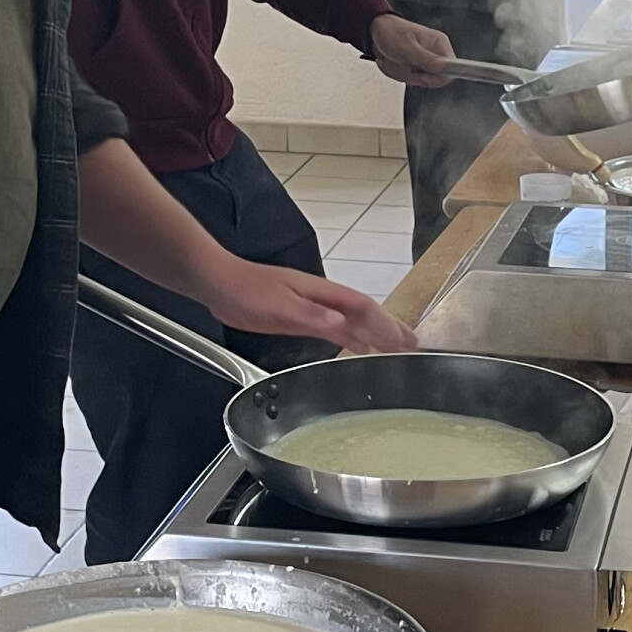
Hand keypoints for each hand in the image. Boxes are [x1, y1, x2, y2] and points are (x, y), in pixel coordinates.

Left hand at [200, 257, 415, 354]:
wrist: (218, 283)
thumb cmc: (244, 289)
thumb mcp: (278, 305)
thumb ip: (311, 316)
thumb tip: (342, 324)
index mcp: (320, 293)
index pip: (362, 308)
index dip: (385, 325)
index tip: (404, 341)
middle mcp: (321, 300)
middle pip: (364, 314)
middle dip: (390, 328)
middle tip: (413, 344)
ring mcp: (311, 308)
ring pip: (352, 322)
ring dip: (375, 334)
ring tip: (397, 347)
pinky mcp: (299, 318)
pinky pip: (335, 330)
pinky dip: (352, 339)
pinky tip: (359, 348)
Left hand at [370, 14, 455, 85]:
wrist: (376, 32)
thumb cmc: (391, 33)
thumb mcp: (406, 47)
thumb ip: (425, 59)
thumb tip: (444, 67)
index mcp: (439, 43)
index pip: (451, 68)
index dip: (437, 76)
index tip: (422, 75)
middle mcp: (436, 53)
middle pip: (435, 78)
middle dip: (415, 75)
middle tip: (403, 63)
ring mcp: (427, 62)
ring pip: (422, 81)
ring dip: (405, 74)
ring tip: (397, 60)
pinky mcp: (418, 68)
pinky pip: (413, 80)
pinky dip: (401, 75)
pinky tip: (396, 64)